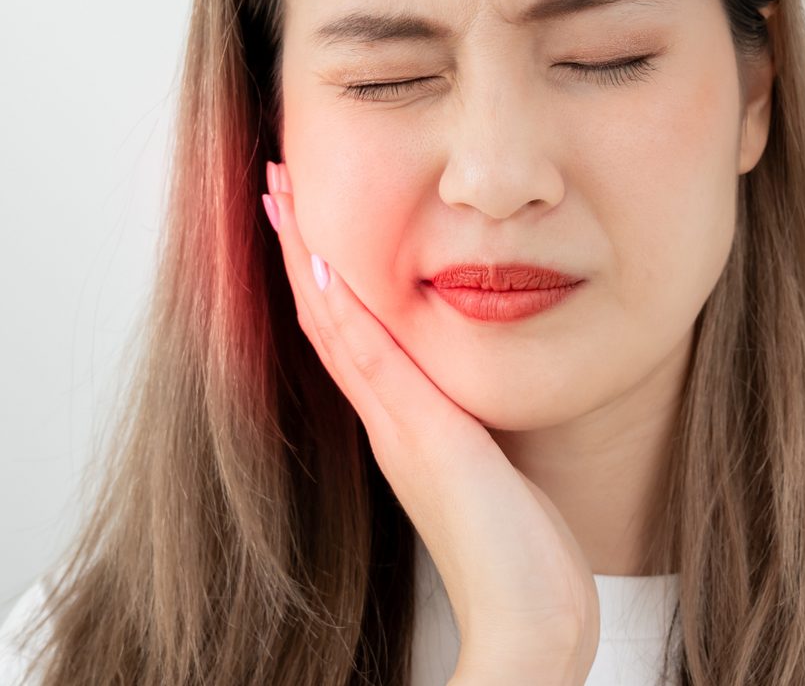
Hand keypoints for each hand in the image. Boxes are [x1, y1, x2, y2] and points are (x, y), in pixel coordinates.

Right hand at [264, 162, 599, 685]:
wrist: (531, 620)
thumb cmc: (529, 558)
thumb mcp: (502, 471)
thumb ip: (484, 434)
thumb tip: (490, 407)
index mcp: (410, 425)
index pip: (353, 332)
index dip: (325, 272)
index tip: (306, 213)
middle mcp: (393, 422)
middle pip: (328, 317)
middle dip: (301, 246)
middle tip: (273, 184)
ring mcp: (401, 430)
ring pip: (337, 326)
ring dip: (307, 257)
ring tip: (278, 196)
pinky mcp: (422, 440)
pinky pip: (370, 362)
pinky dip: (343, 312)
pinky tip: (325, 263)